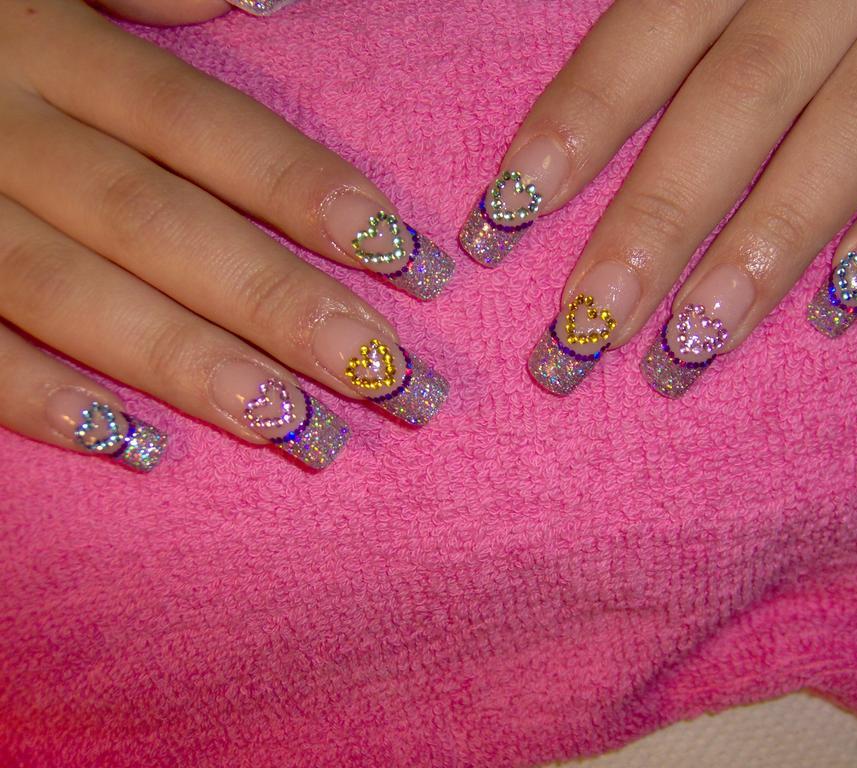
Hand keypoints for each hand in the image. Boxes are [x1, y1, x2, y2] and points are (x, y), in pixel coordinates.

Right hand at [0, 0, 453, 471]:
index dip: (301, 190)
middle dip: (270, 300)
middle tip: (378, 370)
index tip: (398, 255)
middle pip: (155, 221)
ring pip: (68, 291)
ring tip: (288, 424)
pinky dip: (28, 394)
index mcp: (45, 40)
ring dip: (181, 363)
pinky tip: (122, 442)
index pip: (201, 126)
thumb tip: (260, 5)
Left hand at [458, 0, 856, 395]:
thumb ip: (675, 4)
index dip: (579, 123)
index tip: (506, 218)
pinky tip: (842, 303)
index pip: (652, 34)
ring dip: (769, 245)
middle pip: (740, 98)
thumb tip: (577, 109)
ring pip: (856, 128)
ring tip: (694, 346)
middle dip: (661, 219)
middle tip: (591, 325)